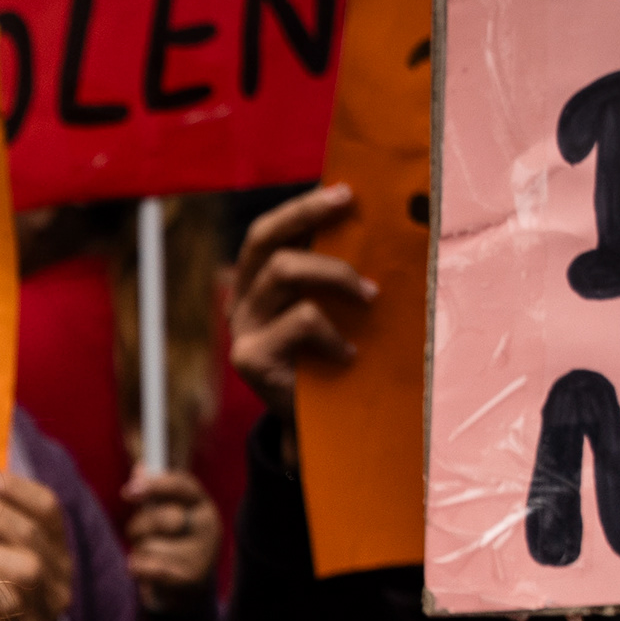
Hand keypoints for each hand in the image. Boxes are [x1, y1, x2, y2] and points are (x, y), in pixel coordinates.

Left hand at [119, 469, 222, 610]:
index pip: (183, 485)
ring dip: (140, 552)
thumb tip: (140, 468)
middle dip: (138, 527)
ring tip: (152, 558)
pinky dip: (138, 569)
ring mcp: (202, 555)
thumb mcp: (166, 515)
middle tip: (139, 535)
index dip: (155, 484)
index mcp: (202, 506)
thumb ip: (153, 494)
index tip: (128, 490)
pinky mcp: (191, 579)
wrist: (187, 591)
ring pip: (150, 546)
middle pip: (160, 517)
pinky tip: (144, 571)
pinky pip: (148, 568)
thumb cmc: (172, 545)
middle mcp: (208, 529)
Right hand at [227, 182, 375, 412]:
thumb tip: (377, 225)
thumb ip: (334, 277)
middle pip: (262, 239)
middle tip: (349, 203)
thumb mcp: (333, 311)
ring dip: (336, 274)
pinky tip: (349, 353)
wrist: (320, 430)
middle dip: (307, 213)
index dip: (300, 207)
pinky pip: (300, 319)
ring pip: (283, 270)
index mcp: (256, 285)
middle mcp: (242, 302)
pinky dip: (333, 331)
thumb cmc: (334, 360)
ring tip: (370, 296)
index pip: (266, 233)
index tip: (344, 190)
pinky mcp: (251, 358)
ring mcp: (243, 330)